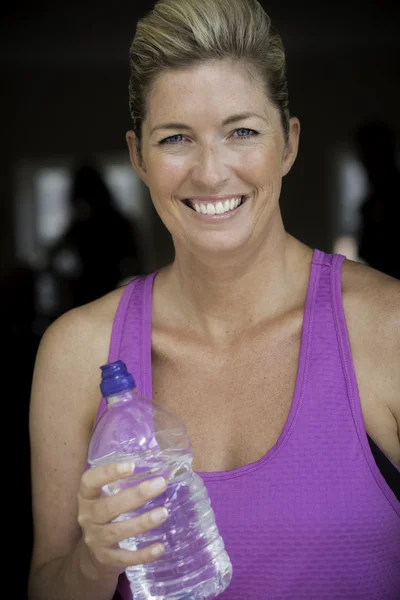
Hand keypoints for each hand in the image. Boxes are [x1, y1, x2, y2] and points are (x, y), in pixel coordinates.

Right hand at [77, 462, 167, 581]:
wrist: (92, 556)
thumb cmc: (106, 516)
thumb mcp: (105, 498)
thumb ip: (123, 484)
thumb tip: (159, 468)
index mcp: (87, 497)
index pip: (89, 481)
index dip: (108, 472)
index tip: (131, 466)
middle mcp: (87, 518)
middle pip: (108, 506)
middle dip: (136, 495)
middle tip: (160, 484)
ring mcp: (95, 540)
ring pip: (117, 531)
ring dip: (142, 522)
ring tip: (164, 512)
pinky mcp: (106, 559)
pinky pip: (125, 557)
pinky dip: (143, 554)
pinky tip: (160, 547)